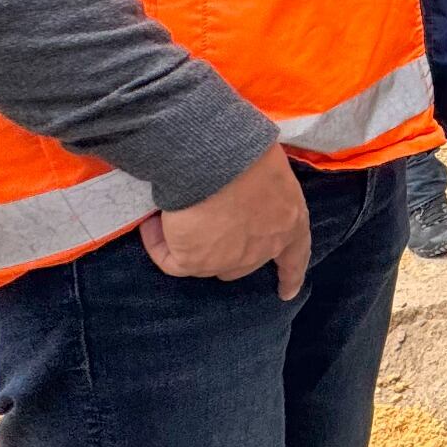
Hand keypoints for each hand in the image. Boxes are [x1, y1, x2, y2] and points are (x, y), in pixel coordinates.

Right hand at [141, 143, 310, 297]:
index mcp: (290, 222)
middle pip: (242, 264)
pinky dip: (158, 243)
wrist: (221, 159)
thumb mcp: (271, 172)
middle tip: (203, 222)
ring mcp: (230, 259)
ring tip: (172, 212)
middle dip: (224, 249)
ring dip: (187, 241)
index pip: (295, 256)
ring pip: (204, 263)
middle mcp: (264, 248)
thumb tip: (238, 195)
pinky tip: (151, 224)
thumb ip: (262, 192)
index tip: (286, 293)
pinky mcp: (195, 261)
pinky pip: (170, 261)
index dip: (290, 276)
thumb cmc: (249, 153)